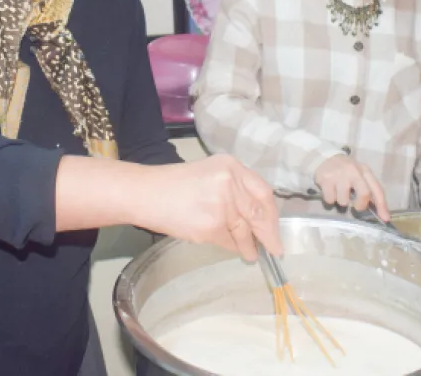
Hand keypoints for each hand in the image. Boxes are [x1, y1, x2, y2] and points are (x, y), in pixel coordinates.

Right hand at [137, 155, 281, 261]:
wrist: (145, 194)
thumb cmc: (174, 185)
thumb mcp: (210, 175)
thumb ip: (234, 189)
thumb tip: (255, 217)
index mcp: (231, 166)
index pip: (263, 191)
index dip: (271, 213)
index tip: (275, 226)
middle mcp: (230, 182)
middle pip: (259, 212)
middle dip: (268, 233)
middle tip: (275, 248)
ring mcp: (222, 204)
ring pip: (245, 230)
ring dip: (249, 245)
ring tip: (251, 254)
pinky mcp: (212, 225)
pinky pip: (229, 241)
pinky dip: (232, 247)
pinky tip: (231, 249)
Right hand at [313, 156, 388, 220]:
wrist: (325, 158)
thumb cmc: (346, 171)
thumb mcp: (359, 175)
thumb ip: (368, 189)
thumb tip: (379, 211)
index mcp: (365, 171)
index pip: (377, 189)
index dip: (382, 205)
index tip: (385, 218)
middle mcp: (354, 171)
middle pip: (364, 194)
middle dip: (360, 205)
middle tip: (356, 207)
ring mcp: (339, 175)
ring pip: (344, 201)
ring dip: (341, 201)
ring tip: (338, 193)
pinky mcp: (326, 179)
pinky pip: (330, 200)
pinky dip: (330, 199)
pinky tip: (330, 191)